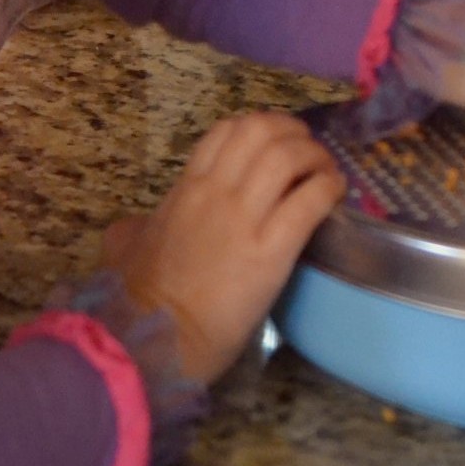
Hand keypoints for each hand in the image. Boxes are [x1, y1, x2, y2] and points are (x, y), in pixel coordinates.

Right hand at [101, 111, 344, 381]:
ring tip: (326, 169)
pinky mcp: (272, 252)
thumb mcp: (128, 248)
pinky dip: (327, 187)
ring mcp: (244, 219)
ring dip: (314, 156)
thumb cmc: (142, 299)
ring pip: (287, 157)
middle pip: (262, 132)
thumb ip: (133, 228)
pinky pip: (308, 201)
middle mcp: (217, 192)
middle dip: (291, 131)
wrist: (158, 339)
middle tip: (307, 147)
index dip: (259, 126)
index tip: (276, 138)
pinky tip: (336, 191)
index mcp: (187, 188)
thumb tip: (133, 228)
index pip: (227, 131)